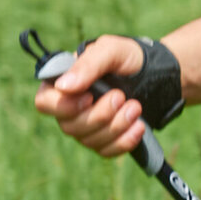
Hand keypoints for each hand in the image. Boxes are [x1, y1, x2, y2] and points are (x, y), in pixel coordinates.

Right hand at [31, 34, 147, 157]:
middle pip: (69, 126)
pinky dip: (124, 141)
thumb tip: (63, 86)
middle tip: (121, 97)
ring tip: (136, 107)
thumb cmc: (127, 57)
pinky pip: (106, 151)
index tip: (89, 97)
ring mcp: (86, 127)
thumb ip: (88, 64)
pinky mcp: (104, 140)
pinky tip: (139, 126)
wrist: (156, 72)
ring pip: (89, 140)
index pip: (45, 103)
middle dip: (100, 115)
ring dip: (116, 126)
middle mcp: (70, 108)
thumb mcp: (111, 50)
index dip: (64, 106)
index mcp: (63, 83)